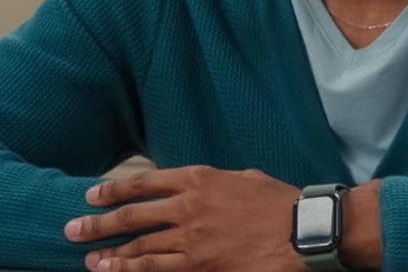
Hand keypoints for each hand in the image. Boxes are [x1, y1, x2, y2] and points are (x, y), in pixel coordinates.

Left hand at [64, 165, 303, 271]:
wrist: (301, 230)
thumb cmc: (279, 201)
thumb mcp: (245, 178)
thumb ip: (215, 183)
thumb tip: (197, 188)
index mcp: (201, 179)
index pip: (146, 183)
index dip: (115, 190)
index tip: (93, 195)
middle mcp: (189, 207)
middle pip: (132, 216)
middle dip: (98, 224)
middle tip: (73, 229)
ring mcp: (192, 239)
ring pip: (139, 246)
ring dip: (110, 253)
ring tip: (90, 258)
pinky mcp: (199, 265)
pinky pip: (156, 269)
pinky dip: (132, 270)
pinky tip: (114, 271)